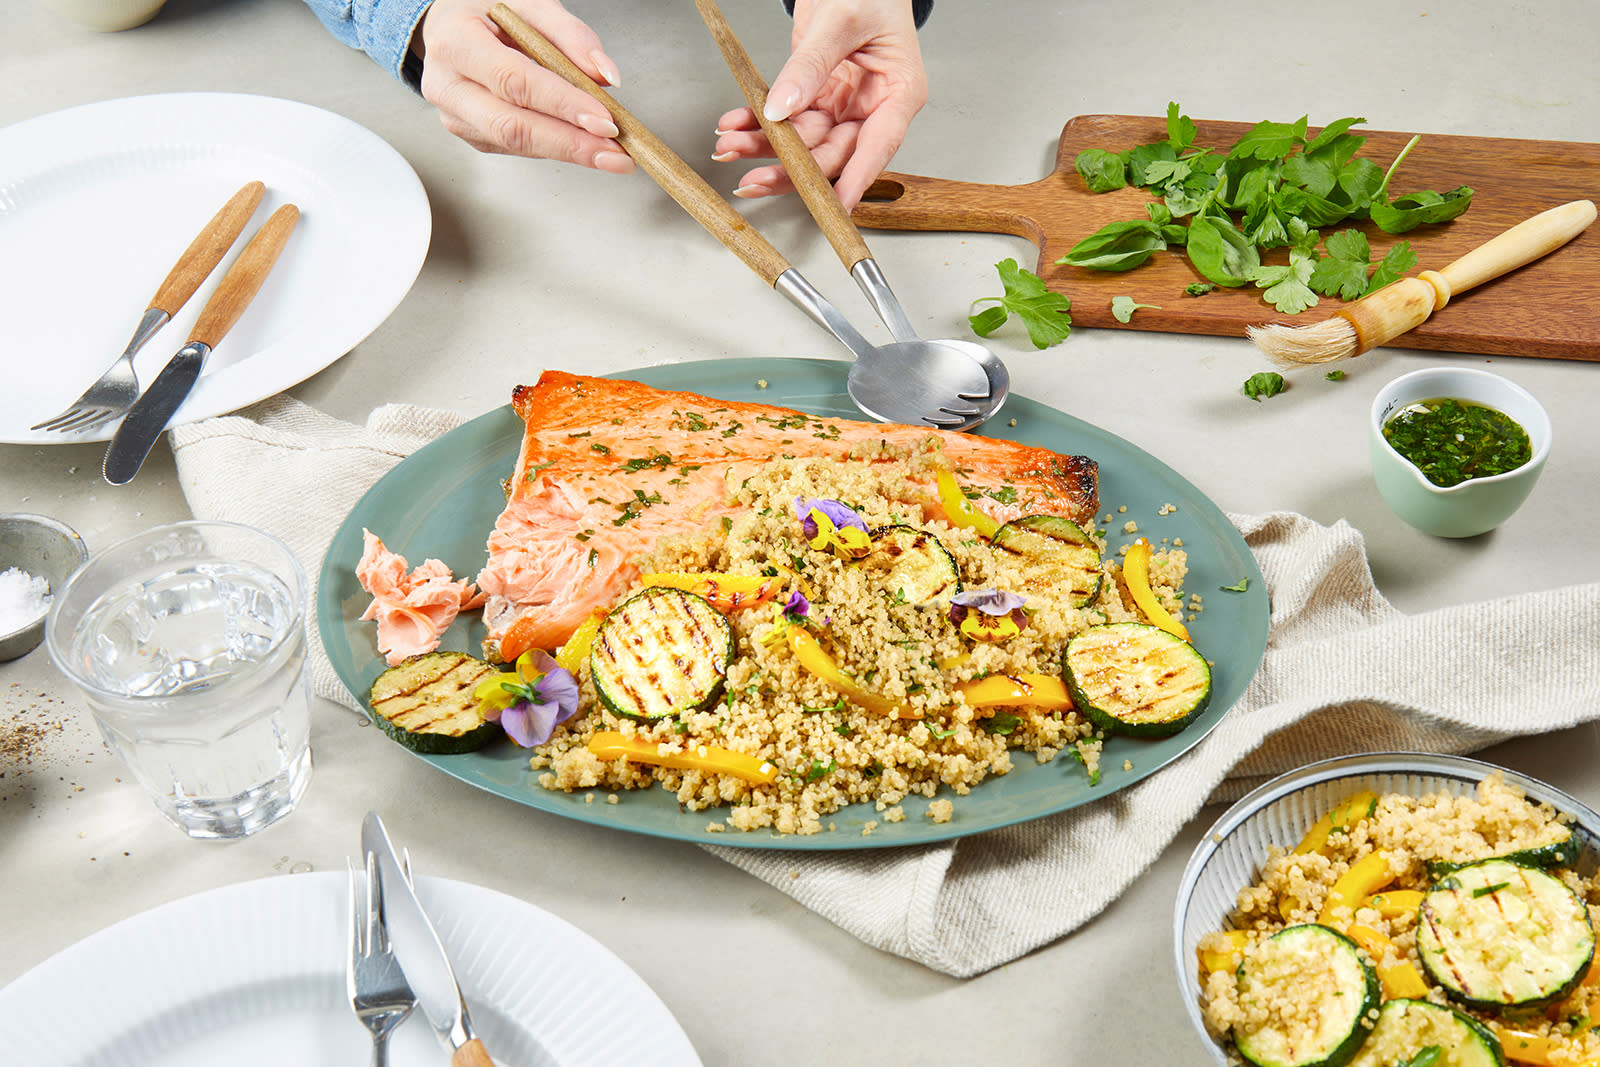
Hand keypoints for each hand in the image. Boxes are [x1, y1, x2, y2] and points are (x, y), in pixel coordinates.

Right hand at [414, 0, 634, 172]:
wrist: (448, 26)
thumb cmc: (486, 13)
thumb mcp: (530, 4)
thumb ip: (571, 34)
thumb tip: (605, 75)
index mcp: (457, 44)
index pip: (514, 81)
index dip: (562, 104)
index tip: (604, 120)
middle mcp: (449, 86)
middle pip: (513, 126)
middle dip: (570, 143)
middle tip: (615, 152)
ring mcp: (456, 116)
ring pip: (516, 143)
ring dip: (569, 152)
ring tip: (611, 155)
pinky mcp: (471, 134)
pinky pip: (517, 147)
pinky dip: (554, 147)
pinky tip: (582, 146)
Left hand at [710, 0, 927, 210]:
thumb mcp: (841, 20)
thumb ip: (811, 66)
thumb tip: (782, 108)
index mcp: (899, 93)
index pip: (877, 147)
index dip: (854, 180)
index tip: (833, 207)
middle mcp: (872, 107)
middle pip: (833, 153)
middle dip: (791, 168)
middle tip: (752, 178)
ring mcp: (844, 105)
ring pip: (804, 142)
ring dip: (765, 147)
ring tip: (730, 145)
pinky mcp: (818, 97)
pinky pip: (787, 120)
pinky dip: (758, 122)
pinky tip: (735, 124)